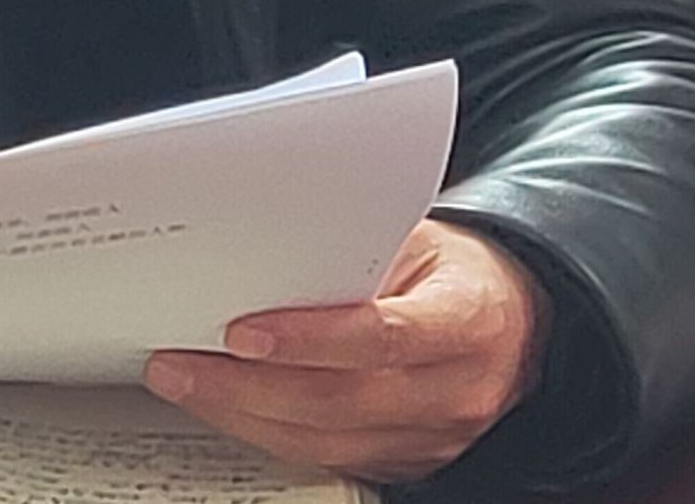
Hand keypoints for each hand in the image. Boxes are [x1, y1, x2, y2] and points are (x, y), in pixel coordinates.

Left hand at [143, 220, 551, 483]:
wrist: (514, 321)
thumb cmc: (454, 268)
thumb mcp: (418, 235)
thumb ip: (353, 243)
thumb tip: (260, 236)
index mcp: (466, 320)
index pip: (384, 337)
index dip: (310, 339)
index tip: (241, 330)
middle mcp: (456, 389)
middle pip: (342, 401)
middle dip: (248, 387)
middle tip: (179, 363)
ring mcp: (434, 436)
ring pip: (329, 441)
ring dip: (244, 415)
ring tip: (183, 383)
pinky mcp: (409, 460)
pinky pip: (331, 459)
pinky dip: (269, 434)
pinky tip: (225, 408)